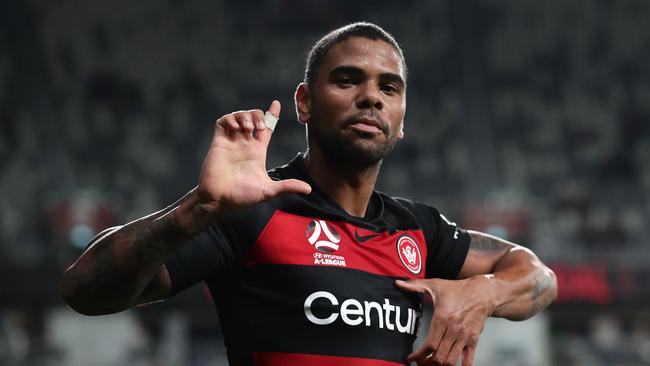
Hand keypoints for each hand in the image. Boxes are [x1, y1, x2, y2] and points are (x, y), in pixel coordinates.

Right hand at [193, 101, 310, 219]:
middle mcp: (245, 144)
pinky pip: (222, 123)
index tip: (276, 103)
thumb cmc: (242, 197)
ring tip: (248, 128)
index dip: (272, 115)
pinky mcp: (219, 143)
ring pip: (238, 117)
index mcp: (257, 152)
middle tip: (259, 125)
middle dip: (258, 114)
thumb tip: (308, 189)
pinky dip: (229, 119)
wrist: (220, 200)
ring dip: (244, 116)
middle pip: (253, 118)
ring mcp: (231, 142)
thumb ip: (287, 186)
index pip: (266, 128)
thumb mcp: (268, 190)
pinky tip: (236, 128)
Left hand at [395, 277, 493, 365]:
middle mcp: (454, 329)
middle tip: (420, 364)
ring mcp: (465, 336)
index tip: (412, 358)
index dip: (419, 355)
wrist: (483, 292)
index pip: (429, 344)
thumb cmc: (460, 289)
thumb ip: (415, 285)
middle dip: (426, 364)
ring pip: (451, 360)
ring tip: (432, 365)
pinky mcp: (474, 340)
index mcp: (442, 318)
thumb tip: (398, 283)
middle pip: (439, 356)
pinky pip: (468, 359)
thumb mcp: (435, 284)